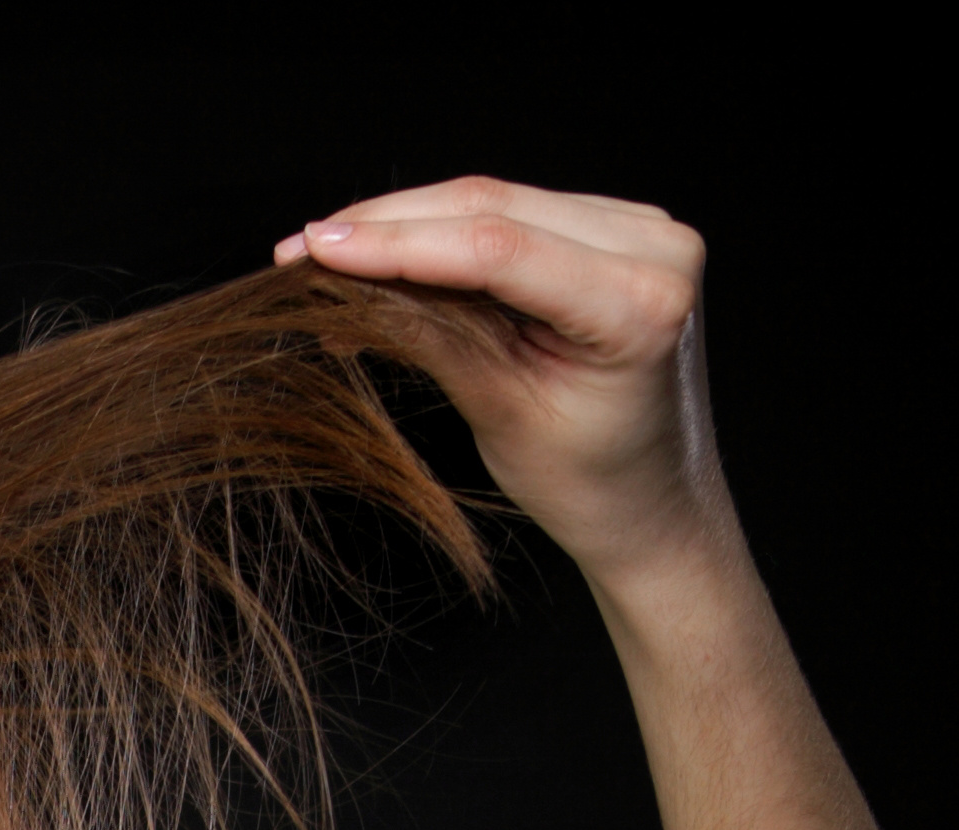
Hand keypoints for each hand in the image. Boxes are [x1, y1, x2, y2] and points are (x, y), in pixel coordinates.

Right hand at [274, 179, 722, 591]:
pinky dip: (445, 232)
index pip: (499, 250)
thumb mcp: (500, 414)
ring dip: (408, 223)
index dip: (399, 244)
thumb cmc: (590, 478)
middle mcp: (655, 247)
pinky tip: (387, 255)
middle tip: (302, 247)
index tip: (317, 249)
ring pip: (498, 201)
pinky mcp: (615, 227)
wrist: (654, 500)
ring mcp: (641, 228)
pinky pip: (517, 212)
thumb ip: (435, 337)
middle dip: (390, 224)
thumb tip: (353, 288)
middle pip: (496, 207)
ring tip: (330, 254)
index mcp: (642, 303)